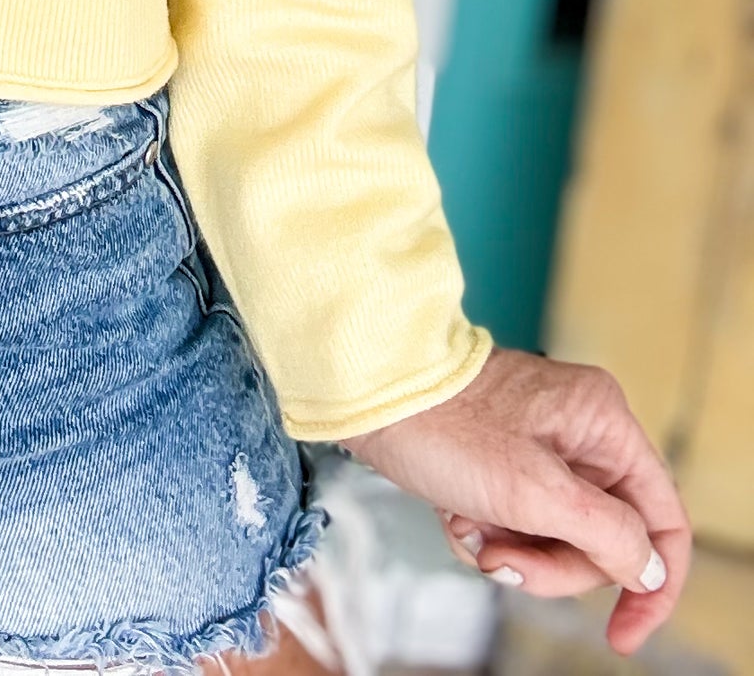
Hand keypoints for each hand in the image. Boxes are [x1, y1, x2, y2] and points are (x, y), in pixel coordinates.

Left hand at [341, 345, 689, 655]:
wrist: (364, 392)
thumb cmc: (444, 424)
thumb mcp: (535, 491)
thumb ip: (606, 534)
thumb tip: (650, 569)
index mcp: (604, 423)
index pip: (663, 519)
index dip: (652, 583)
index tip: (623, 634)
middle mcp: (581, 430)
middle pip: (603, 538)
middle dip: (550, 562)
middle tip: (504, 558)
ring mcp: (539, 446)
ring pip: (555, 537)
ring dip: (510, 548)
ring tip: (468, 526)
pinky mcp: (500, 461)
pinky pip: (515, 524)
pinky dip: (485, 533)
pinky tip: (453, 516)